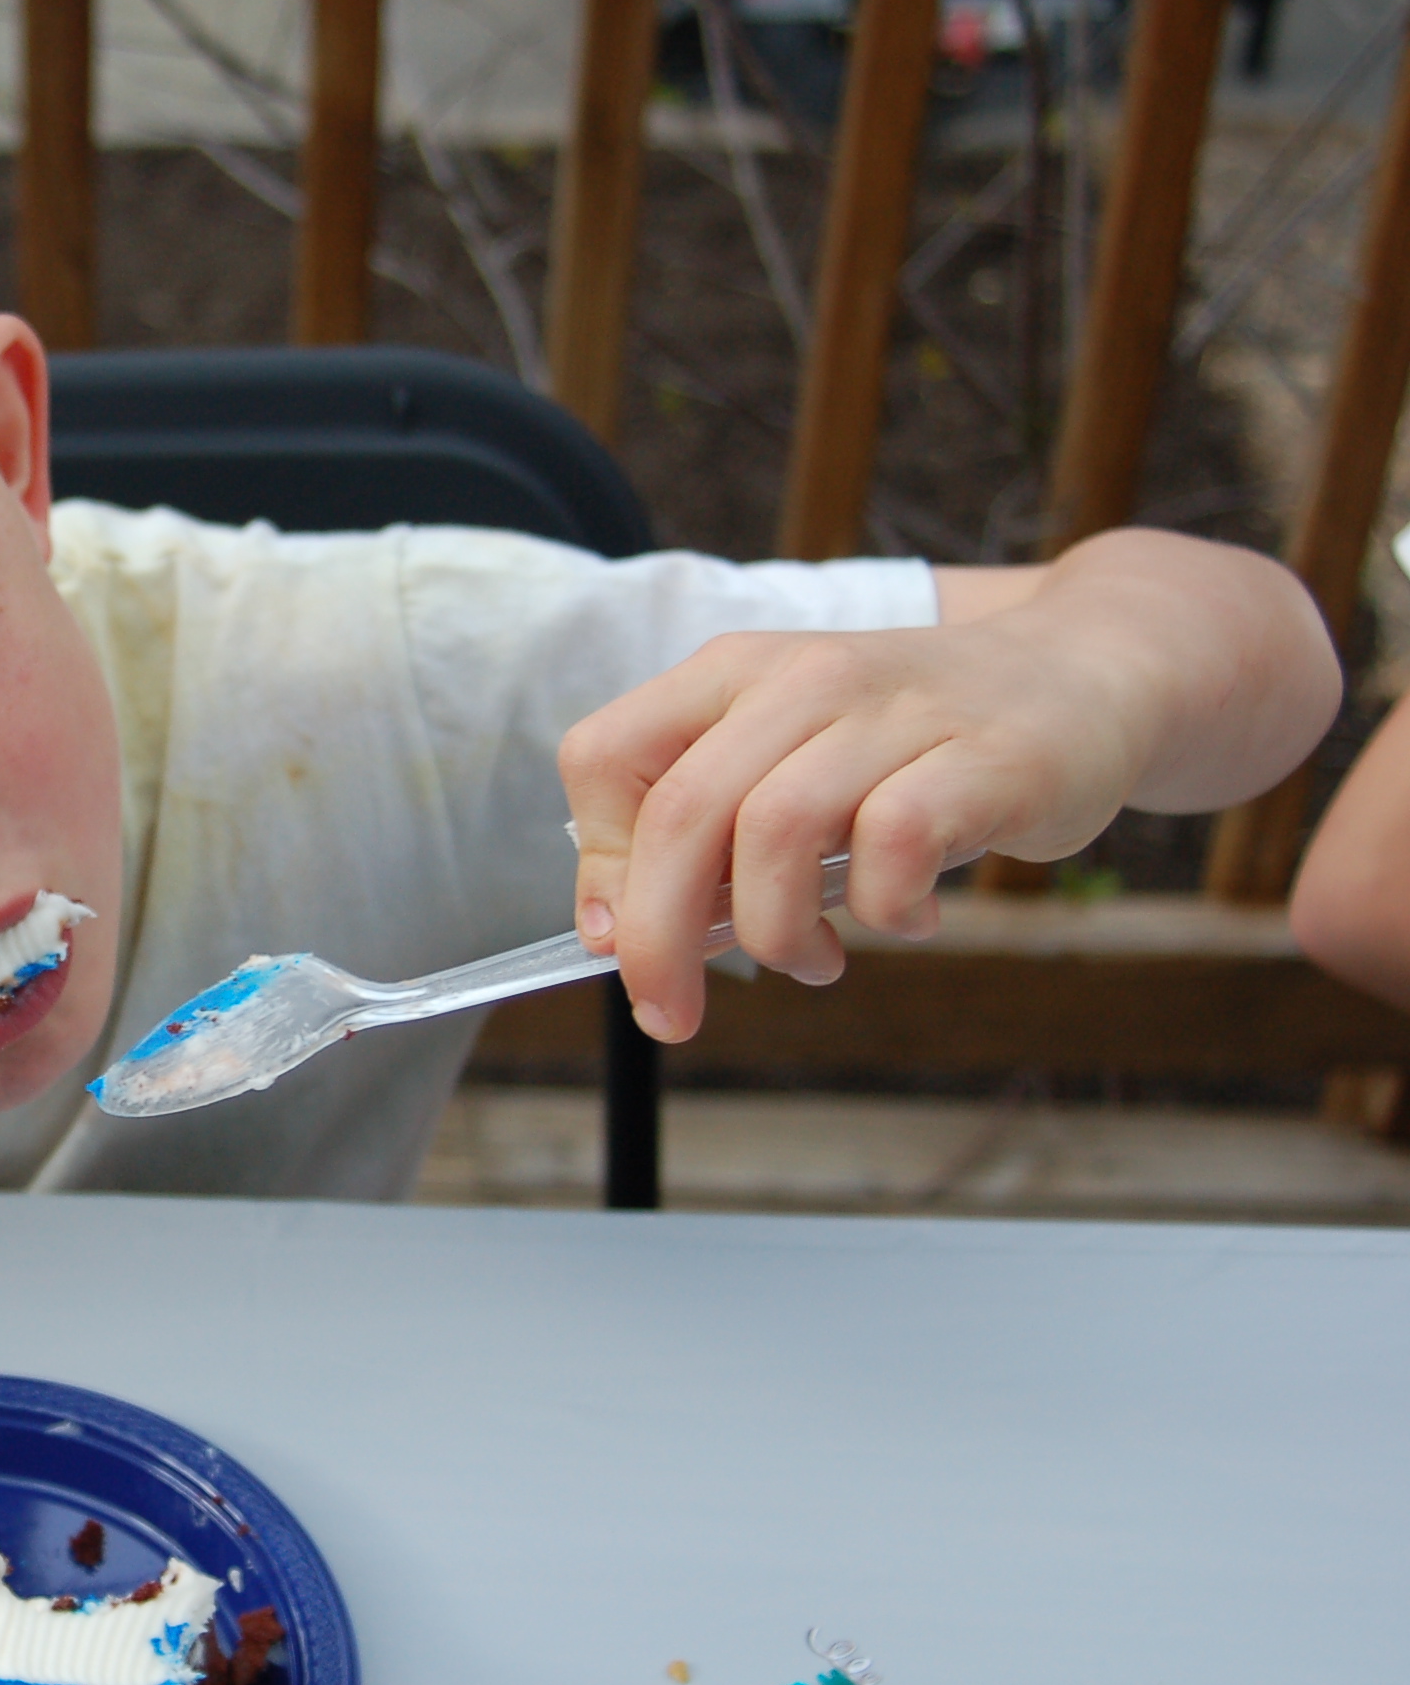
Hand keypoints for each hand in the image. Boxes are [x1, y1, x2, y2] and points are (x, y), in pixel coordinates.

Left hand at [558, 611, 1140, 1042]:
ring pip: (776, 831)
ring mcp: (894, 711)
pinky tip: (909, 915)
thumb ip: (706, 830)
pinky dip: (884, 910)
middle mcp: (803, 677)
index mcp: (733, 673)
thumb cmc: (915, 746)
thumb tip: (620, 933)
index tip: (623, 935)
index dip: (598, 860)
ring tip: (812, 959)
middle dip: (660, 938)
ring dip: (774, 931)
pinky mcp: (982, 758)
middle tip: (670, 1011)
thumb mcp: (791, 760)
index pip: (604, 755)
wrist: (1086, 676)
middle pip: (681, 813)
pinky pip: (893, 846)